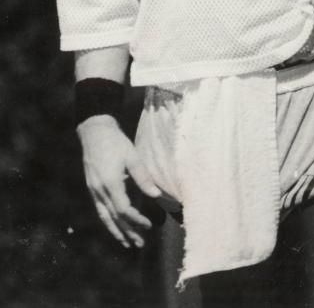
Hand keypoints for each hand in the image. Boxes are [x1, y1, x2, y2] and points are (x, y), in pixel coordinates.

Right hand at [76, 115, 160, 247]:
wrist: (94, 133)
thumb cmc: (116, 142)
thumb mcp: (132, 156)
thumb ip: (143, 177)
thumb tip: (156, 194)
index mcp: (110, 183)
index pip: (123, 209)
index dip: (136, 219)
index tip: (149, 225)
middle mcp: (99, 190)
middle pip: (114, 217)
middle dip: (127, 232)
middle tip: (139, 244)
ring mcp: (94, 190)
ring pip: (104, 217)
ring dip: (116, 231)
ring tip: (127, 243)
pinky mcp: (93, 188)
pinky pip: (100, 210)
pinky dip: (108, 221)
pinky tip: (115, 226)